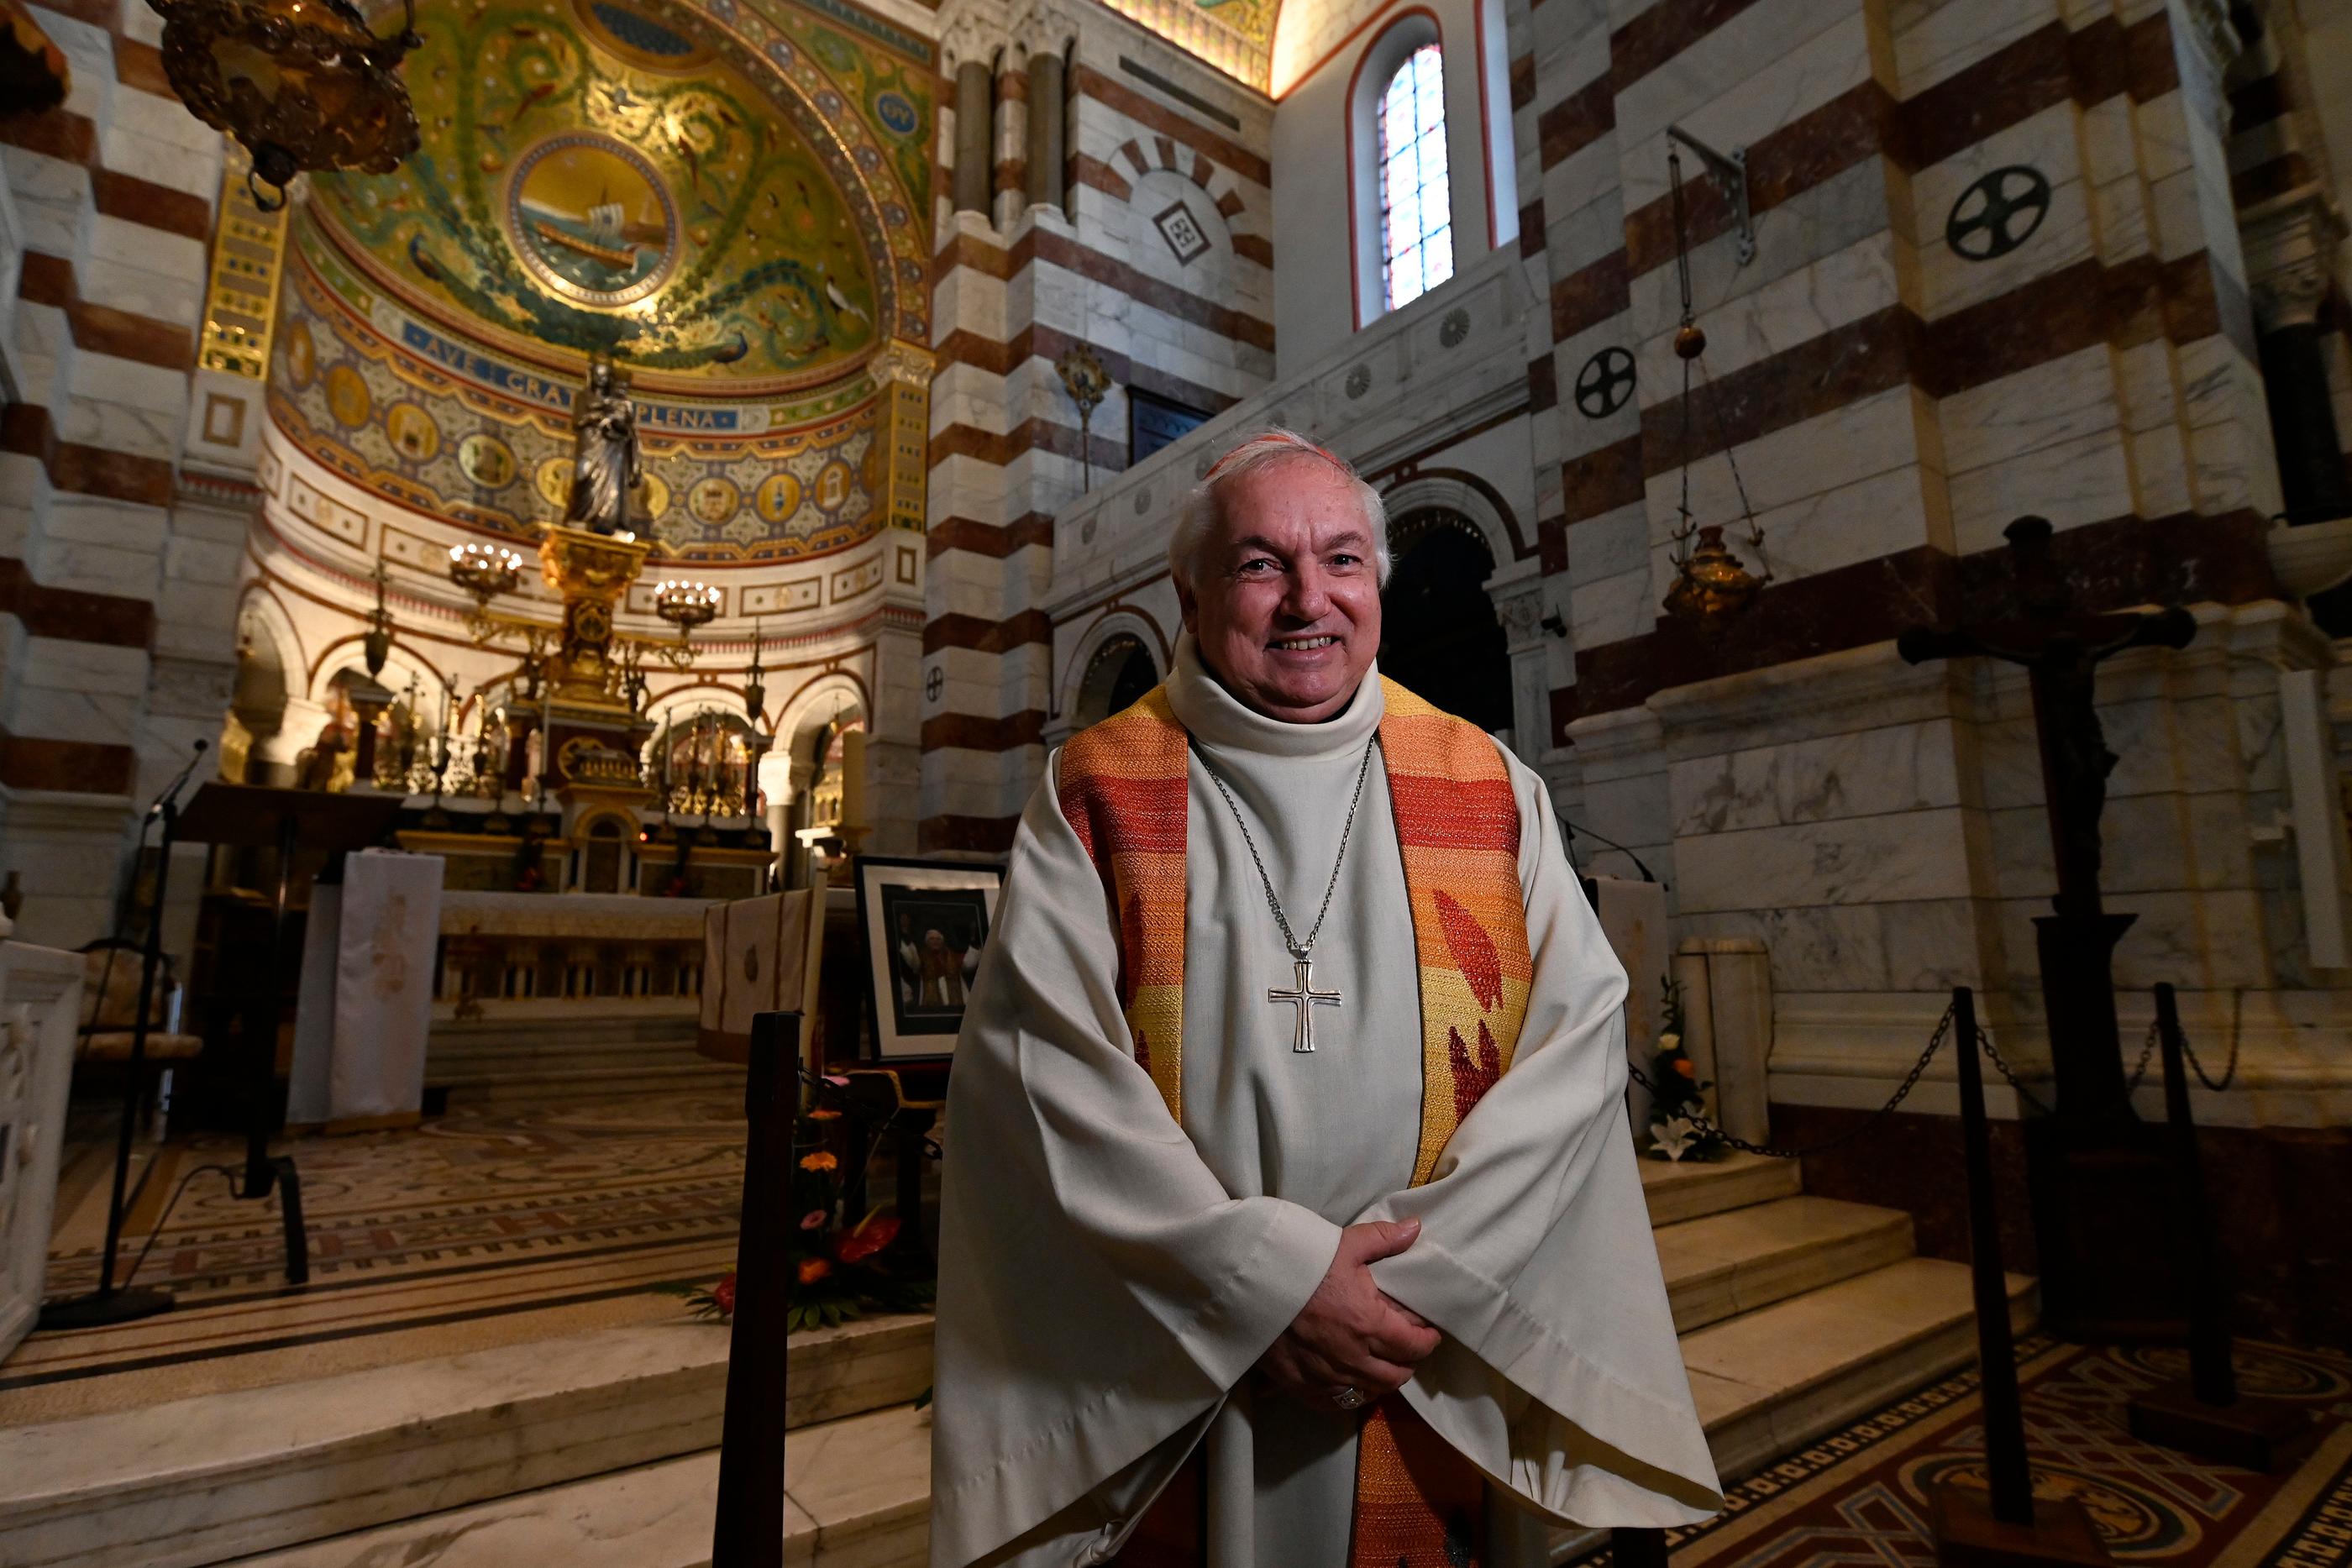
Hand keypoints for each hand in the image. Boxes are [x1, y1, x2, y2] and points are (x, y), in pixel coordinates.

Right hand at [1256, 1218, 1440, 1410]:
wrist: (1248, 1283)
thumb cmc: (1300, 1262)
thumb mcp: (1344, 1244)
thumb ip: (1383, 1239)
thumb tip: (1415, 1228)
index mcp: (1369, 1324)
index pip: (1413, 1345)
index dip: (1427, 1341)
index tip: (1429, 1333)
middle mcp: (1352, 1358)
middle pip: (1396, 1375)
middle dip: (1408, 1363)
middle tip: (1408, 1349)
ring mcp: (1326, 1377)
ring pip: (1369, 1393)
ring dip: (1382, 1381)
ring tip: (1383, 1366)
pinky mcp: (1301, 1386)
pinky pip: (1336, 1404)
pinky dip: (1350, 1396)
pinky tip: (1350, 1383)